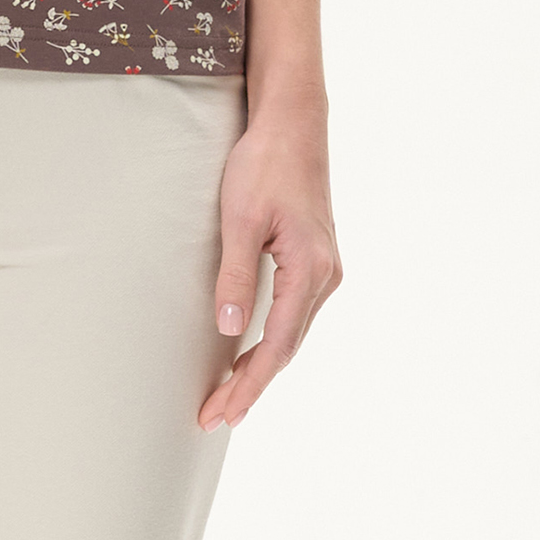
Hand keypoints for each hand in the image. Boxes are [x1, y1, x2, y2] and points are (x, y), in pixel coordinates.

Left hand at [200, 105, 340, 433]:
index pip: (277, 346)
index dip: (249, 384)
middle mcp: (326, 275)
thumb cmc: (264, 163)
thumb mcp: (241, 218)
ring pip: (292, 334)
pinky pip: (294, 315)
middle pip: (287, 348)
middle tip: (212, 417)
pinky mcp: (316, 261)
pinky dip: (271, 342)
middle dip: (250, 385)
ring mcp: (325, 269)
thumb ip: (236, 275)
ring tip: (226, 397)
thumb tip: (229, 330)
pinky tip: (250, 355)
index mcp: (310, 268)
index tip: (222, 413)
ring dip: (260, 367)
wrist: (294, 123)